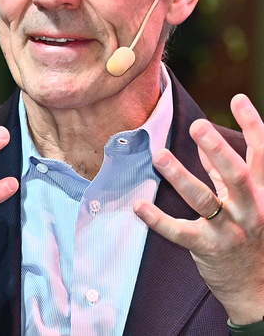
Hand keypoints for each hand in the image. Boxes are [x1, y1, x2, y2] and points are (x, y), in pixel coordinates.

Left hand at [133, 94, 263, 324]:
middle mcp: (250, 210)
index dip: (253, 126)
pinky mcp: (208, 249)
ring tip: (159, 155)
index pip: (261, 155)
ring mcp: (230, 231)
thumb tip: (208, 145)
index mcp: (262, 194)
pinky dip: (157, 220)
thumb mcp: (244, 202)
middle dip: (218, 149)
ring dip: (181, 176)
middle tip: (196, 125)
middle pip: (238, 175)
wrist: (257, 289)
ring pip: (205, 200)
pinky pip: (180, 232)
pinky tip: (137, 207)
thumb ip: (224, 175)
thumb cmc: (247, 237)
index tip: (238, 98)